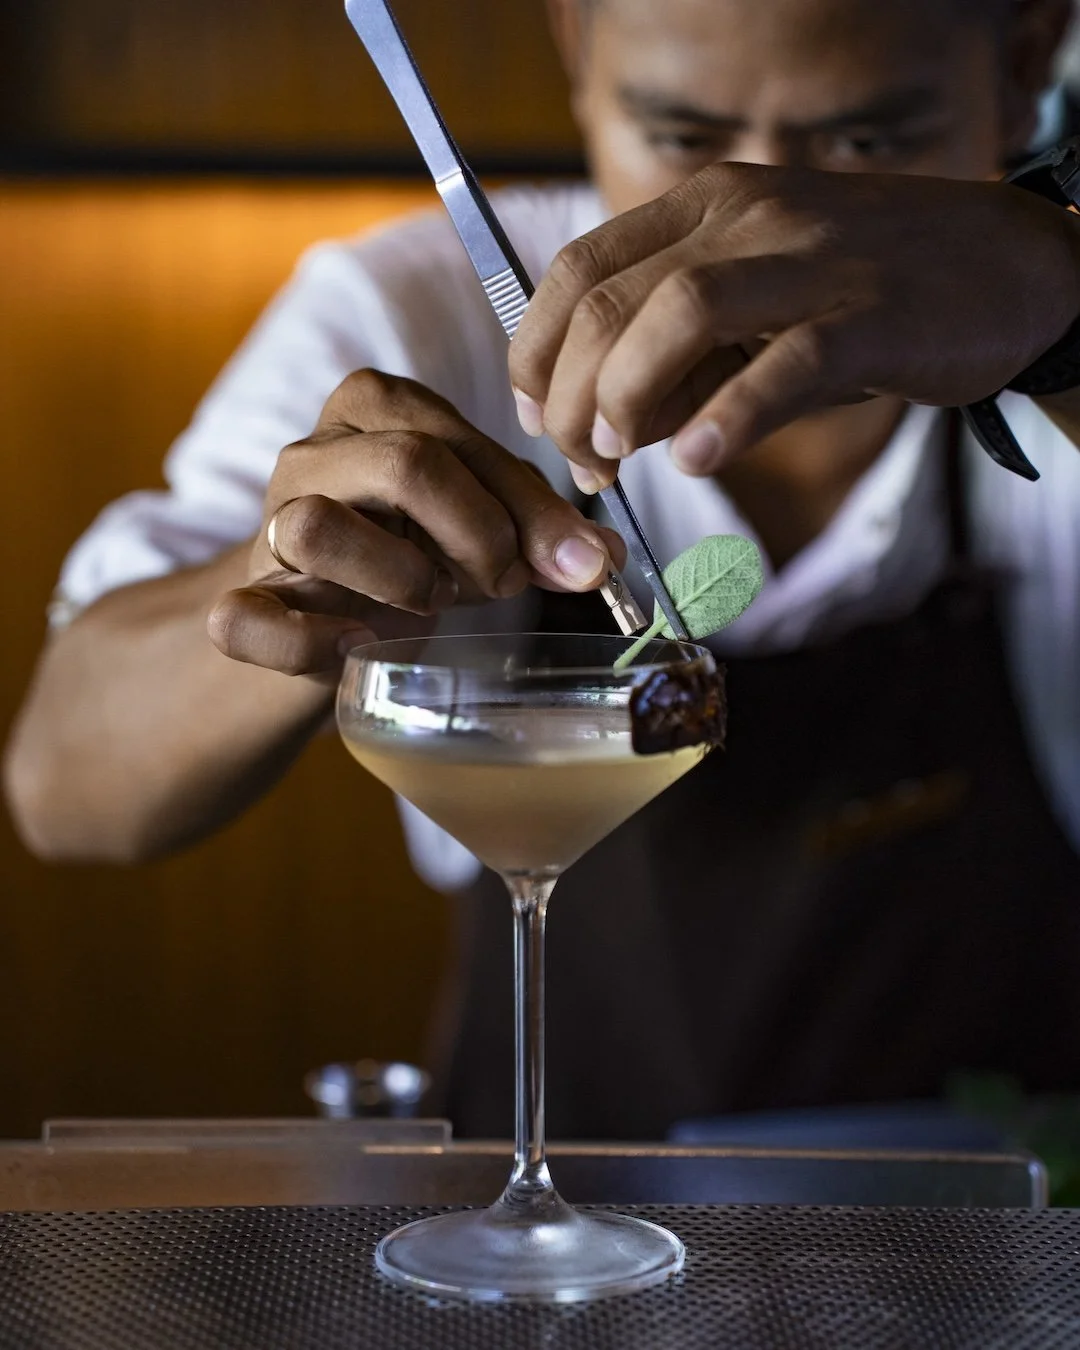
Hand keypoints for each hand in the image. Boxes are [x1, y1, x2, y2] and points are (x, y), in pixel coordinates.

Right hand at [208, 370, 620, 676]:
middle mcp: (313, 452)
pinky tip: (358, 647)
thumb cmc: (411, 554)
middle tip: (501, 583)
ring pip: (315, 528)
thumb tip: (601, 559)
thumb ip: (534, 528)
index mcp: (375, 408)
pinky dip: (309, 642)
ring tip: (428, 603)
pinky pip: (245, 618)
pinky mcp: (240, 600)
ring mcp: (266, 526)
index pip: (459, 438)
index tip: (574, 564)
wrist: (320, 618)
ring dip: (398, 578)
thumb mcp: (478, 525)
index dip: (529, 509)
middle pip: (404, 465)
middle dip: (478, 535)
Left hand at [509, 162, 1079, 484]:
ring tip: (617, 458)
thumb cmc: (866, 294)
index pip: (579, 269)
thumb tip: (606, 428)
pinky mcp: (874, 318)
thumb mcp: (758, 308)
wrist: (1011, 267)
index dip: (536, 351)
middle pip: (612, 300)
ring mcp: (813, 261)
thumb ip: (679, 359)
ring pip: (681, 313)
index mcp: (707, 206)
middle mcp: (748, 219)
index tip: (533, 416)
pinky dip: (729, 417)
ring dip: (626, 395)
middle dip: (568, 394)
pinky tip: (694, 461)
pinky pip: (786, 365)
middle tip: (578, 460)